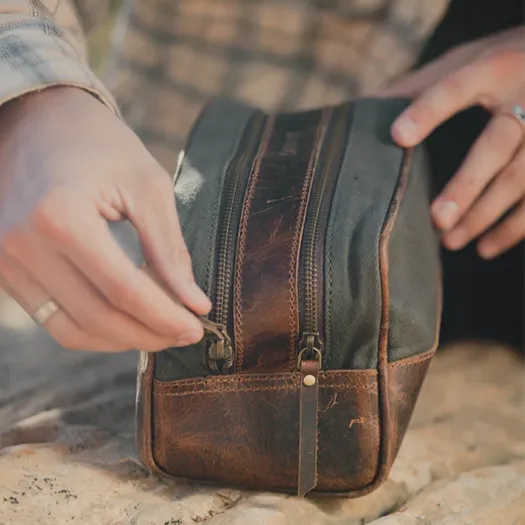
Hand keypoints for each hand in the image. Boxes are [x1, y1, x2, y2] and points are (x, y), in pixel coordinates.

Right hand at [0, 87, 209, 351]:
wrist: (39, 119)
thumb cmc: (101, 146)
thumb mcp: (148, 188)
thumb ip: (170, 251)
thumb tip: (196, 304)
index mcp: (61, 217)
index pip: (124, 290)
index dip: (166, 317)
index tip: (197, 328)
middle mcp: (23, 244)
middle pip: (97, 318)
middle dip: (149, 334)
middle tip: (186, 333)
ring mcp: (4, 260)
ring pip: (71, 330)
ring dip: (121, 340)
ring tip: (160, 330)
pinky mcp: (3, 268)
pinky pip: (51, 318)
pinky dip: (93, 328)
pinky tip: (127, 319)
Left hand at [383, 26, 524, 258]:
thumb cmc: (496, 65)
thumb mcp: (460, 62)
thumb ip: (417, 85)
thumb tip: (364, 107)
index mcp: (492, 68)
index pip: (456, 88)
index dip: (429, 112)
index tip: (398, 136)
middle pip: (497, 146)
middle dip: (467, 185)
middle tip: (437, 218)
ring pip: (521, 178)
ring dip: (486, 214)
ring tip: (451, 241)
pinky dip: (514, 227)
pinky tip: (486, 248)